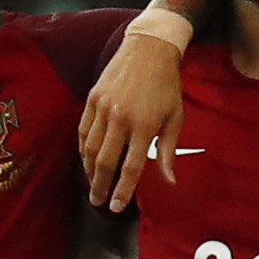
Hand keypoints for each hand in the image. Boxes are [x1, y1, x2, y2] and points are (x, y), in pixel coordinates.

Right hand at [77, 29, 184, 208]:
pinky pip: (83, 130)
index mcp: (144, 125)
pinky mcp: (92, 99)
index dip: (123, 189)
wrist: (148, 51)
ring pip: (89, 147)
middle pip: (105, 161)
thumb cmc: (167, 87)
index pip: (131, 166)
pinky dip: (83, 148)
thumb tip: (168, 181)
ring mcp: (103, 108)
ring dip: (89, 170)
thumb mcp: (176, 118)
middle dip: (100, 185)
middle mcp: (120, 118)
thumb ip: (168, 151)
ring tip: (93, 183)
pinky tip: (86, 160)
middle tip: (98, 201)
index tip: (116, 206)